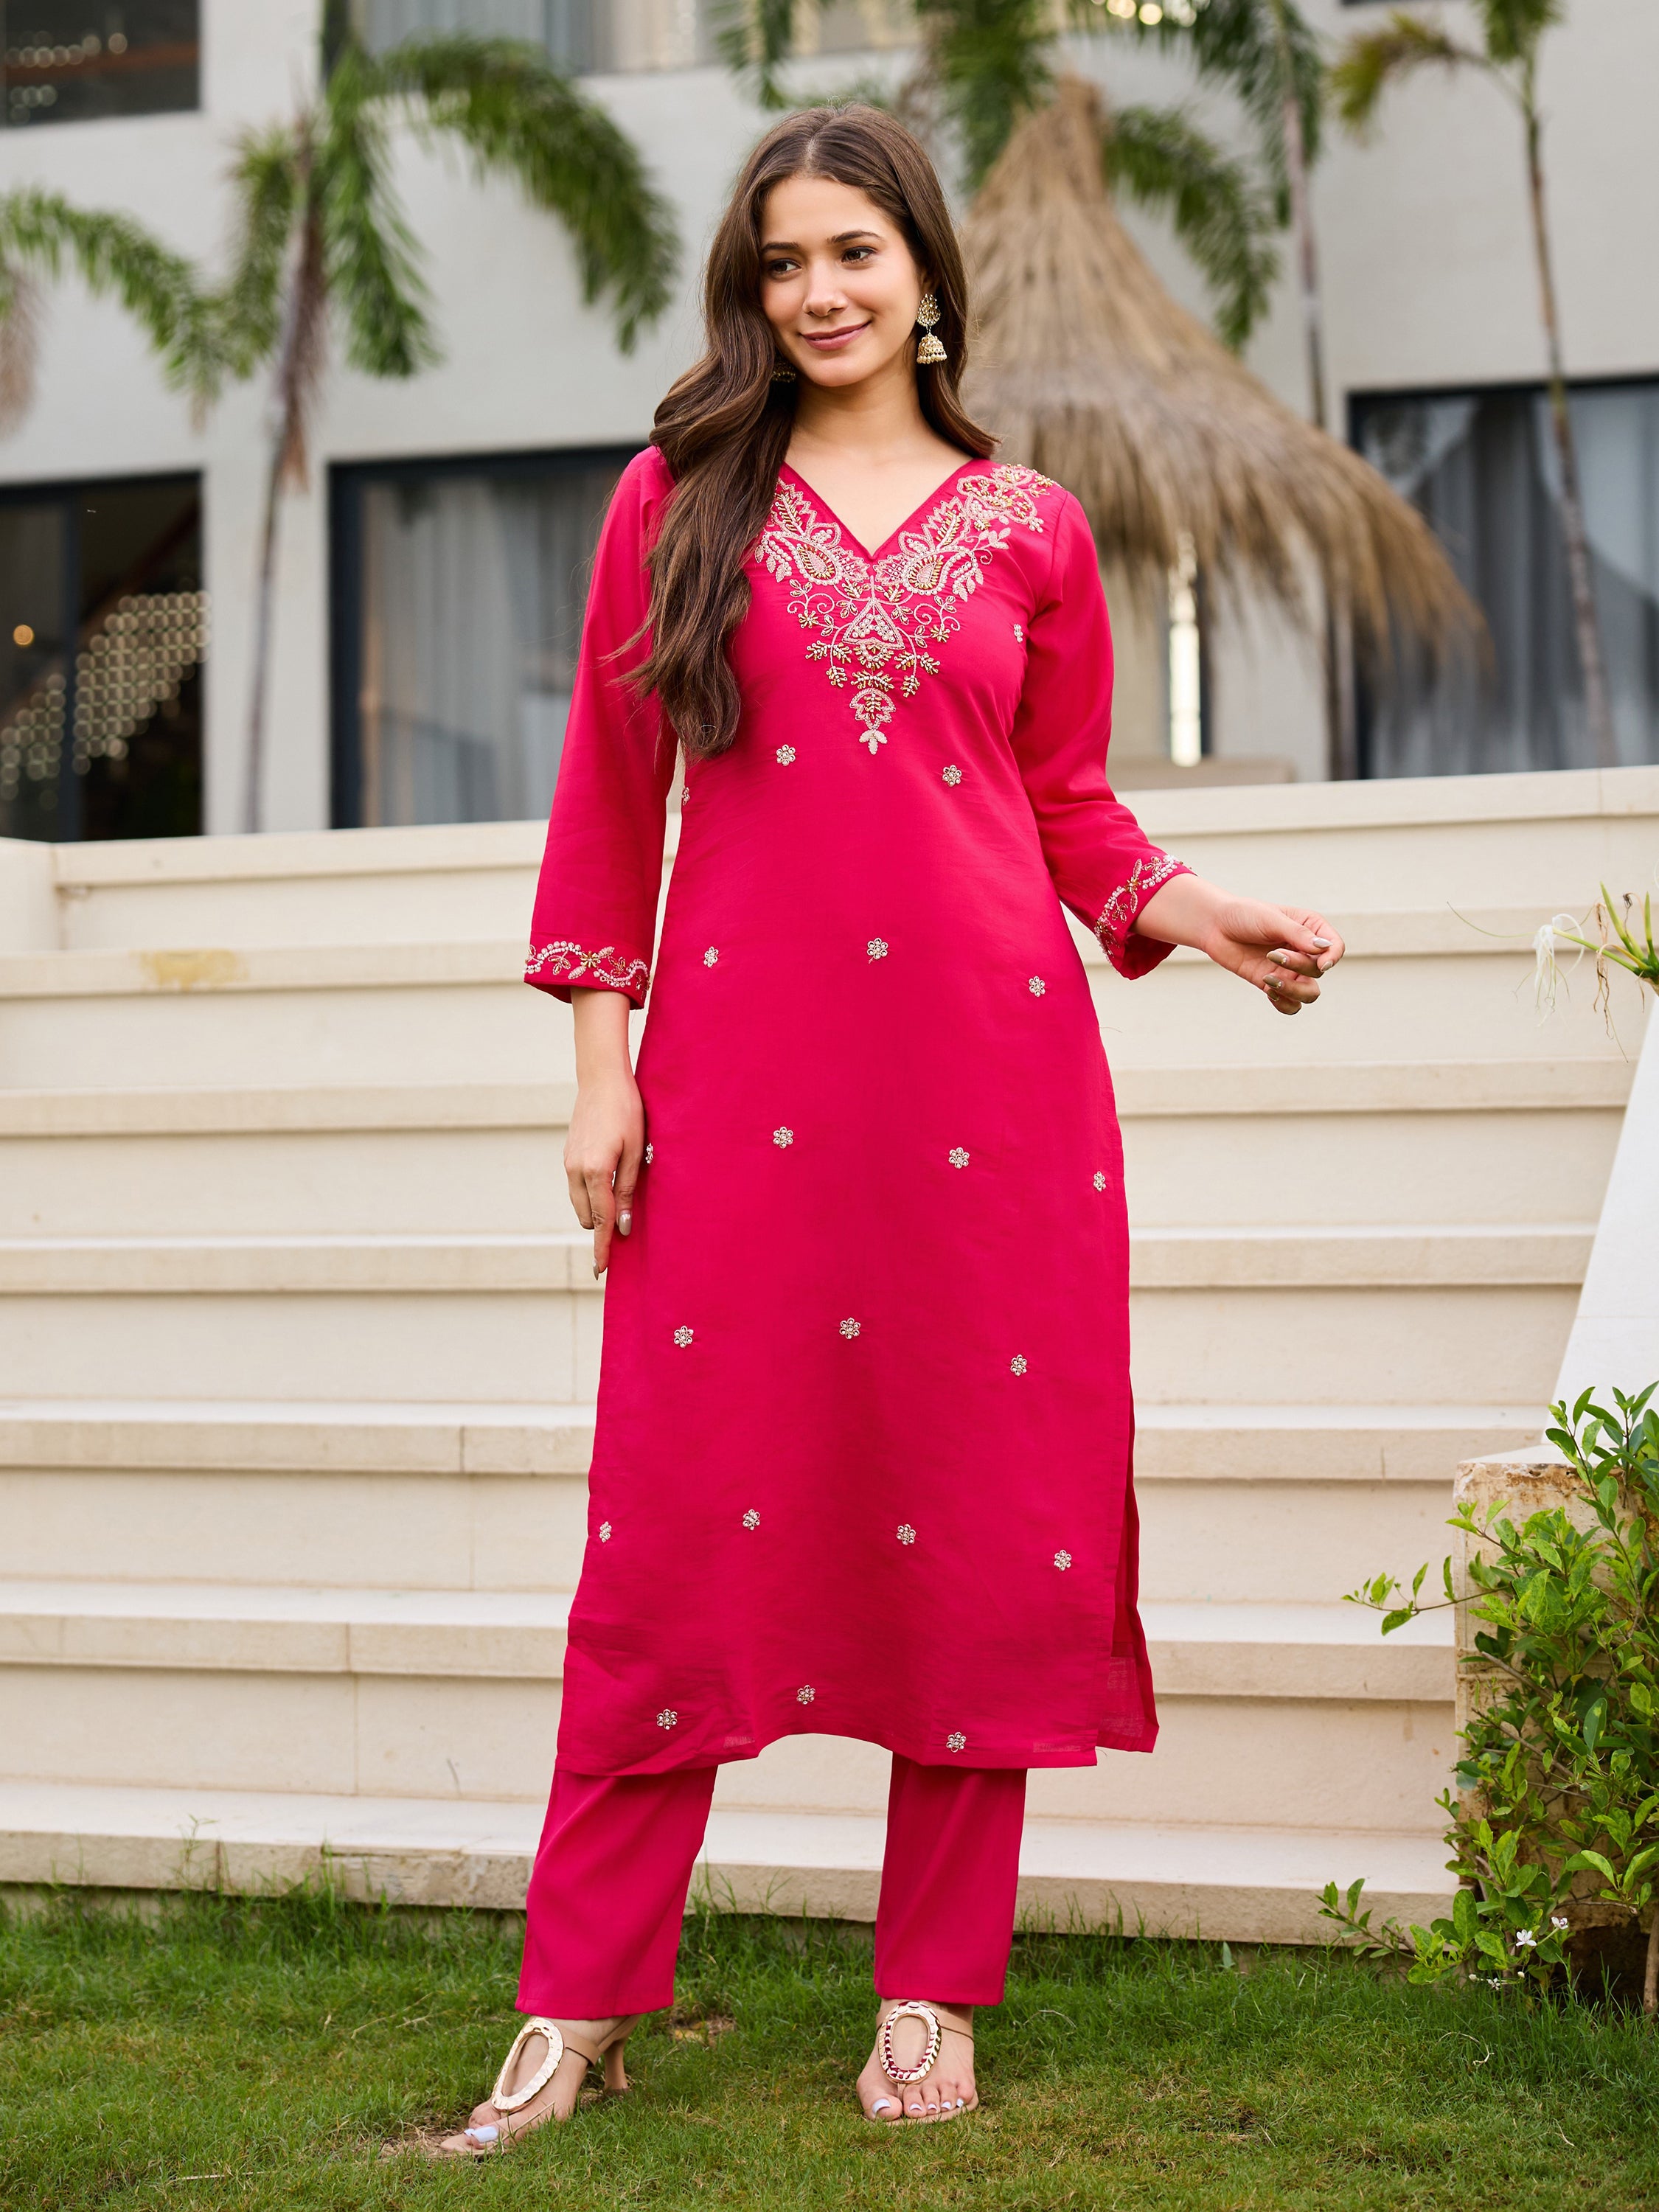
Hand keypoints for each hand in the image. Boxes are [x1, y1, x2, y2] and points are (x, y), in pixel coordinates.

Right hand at [566, 988, 643, 1274]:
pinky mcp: (568, 1154)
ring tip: (618, 1208)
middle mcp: (576, 1170)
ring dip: (595, 1211)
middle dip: (601, 1228)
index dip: (602, 1246)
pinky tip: (608, 1184)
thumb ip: (627, 1190)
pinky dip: (590, 1194)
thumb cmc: (627, 1112)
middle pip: (586, 1216)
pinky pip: (577, 1187)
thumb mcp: (636, 1152)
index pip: (599, 1219)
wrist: (601, 1079)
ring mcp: (568, 1163)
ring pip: (580, 1203)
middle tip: (621, 1235)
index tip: (601, 1270)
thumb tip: (623, 1225)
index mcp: (595, 1171)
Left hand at [1135, 876, 1344, 1015]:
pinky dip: (1284, 1003)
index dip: (1333, 957)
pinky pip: (1291, 1005)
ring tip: (1270, 980)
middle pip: (1319, 971)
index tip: (1321, 963)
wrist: (1215, 926)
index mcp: (1310, 928)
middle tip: (1273, 954)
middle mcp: (1304, 951)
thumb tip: (1324, 949)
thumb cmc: (1244, 915)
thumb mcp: (1271, 919)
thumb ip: (1298, 934)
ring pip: (1310, 993)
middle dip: (1299, 966)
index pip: (1335, 947)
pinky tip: (1268, 990)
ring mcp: (1290, 970)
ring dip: (1294, 990)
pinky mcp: (1273, 983)